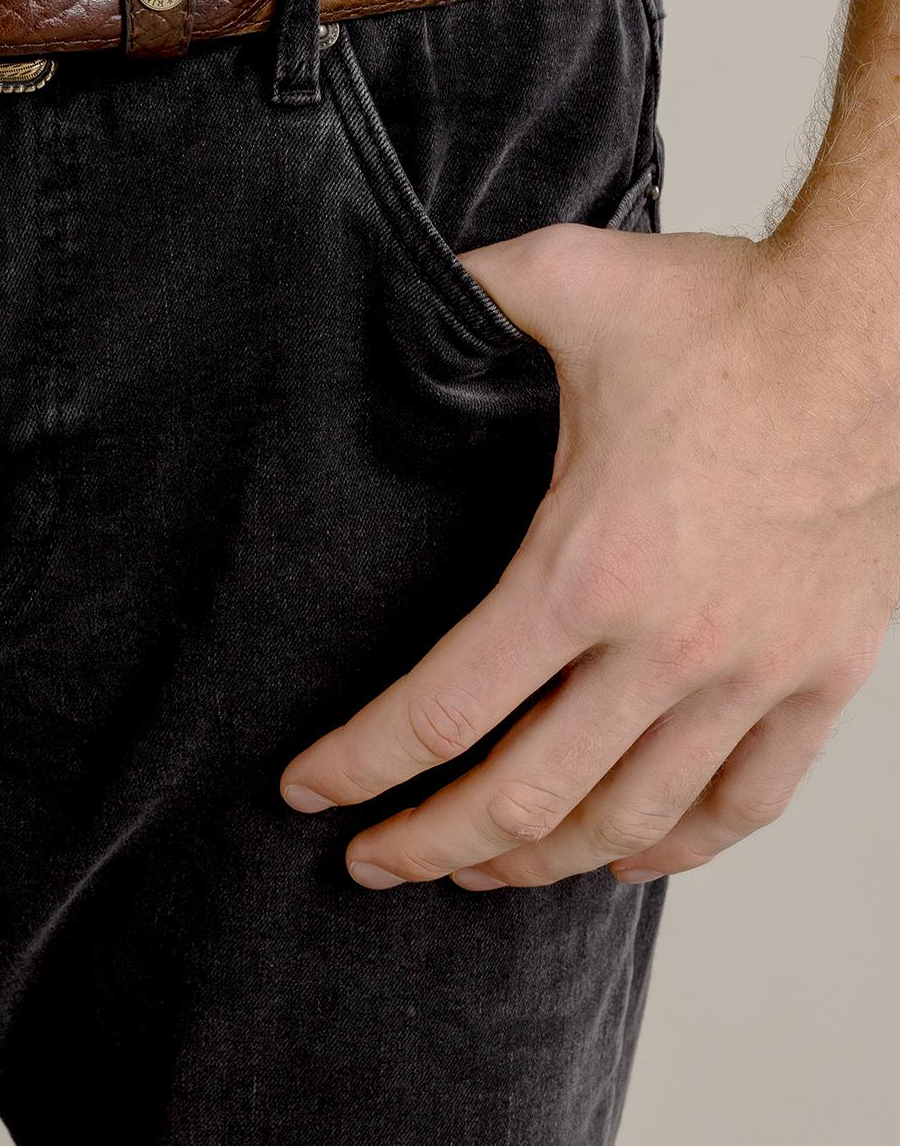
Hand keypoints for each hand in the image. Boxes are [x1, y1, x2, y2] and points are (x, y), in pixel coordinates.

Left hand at [279, 222, 899, 889]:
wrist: (878, 326)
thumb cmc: (724, 309)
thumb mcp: (561, 284)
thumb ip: (458, 294)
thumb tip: (380, 278)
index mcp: (584, 568)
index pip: (443, 710)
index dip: (360, 764)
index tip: (304, 788)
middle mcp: (668, 646)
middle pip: (525, 796)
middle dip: (429, 843)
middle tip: (371, 863)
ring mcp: (752, 673)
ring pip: (630, 818)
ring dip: (541, 860)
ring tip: (475, 868)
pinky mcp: (820, 677)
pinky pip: (745, 801)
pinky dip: (676, 846)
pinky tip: (624, 857)